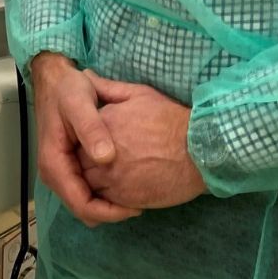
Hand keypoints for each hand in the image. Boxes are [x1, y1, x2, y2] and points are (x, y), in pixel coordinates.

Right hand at [29, 53, 140, 227]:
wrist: (54, 79)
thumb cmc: (66, 90)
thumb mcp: (80, 103)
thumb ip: (92, 129)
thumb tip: (106, 158)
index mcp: (54, 164)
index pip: (81, 205)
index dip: (109, 212)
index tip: (136, 207)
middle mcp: (55, 174)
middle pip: (84, 209)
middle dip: (112, 211)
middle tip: (141, 202)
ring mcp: (62, 172)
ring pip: (86, 203)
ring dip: (109, 204)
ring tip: (135, 194)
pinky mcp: (69, 167)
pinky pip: (87, 190)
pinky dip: (105, 192)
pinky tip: (123, 181)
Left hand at [78, 72, 205, 210]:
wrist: (199, 151)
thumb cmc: (170, 119)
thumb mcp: (139, 94)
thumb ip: (108, 88)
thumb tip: (85, 76)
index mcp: (102, 124)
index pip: (78, 137)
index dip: (85, 141)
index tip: (97, 142)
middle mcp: (101, 153)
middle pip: (80, 162)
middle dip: (88, 162)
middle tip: (106, 161)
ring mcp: (112, 178)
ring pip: (90, 184)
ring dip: (97, 181)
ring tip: (116, 175)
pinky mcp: (125, 198)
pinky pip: (105, 202)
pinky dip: (109, 197)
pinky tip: (124, 188)